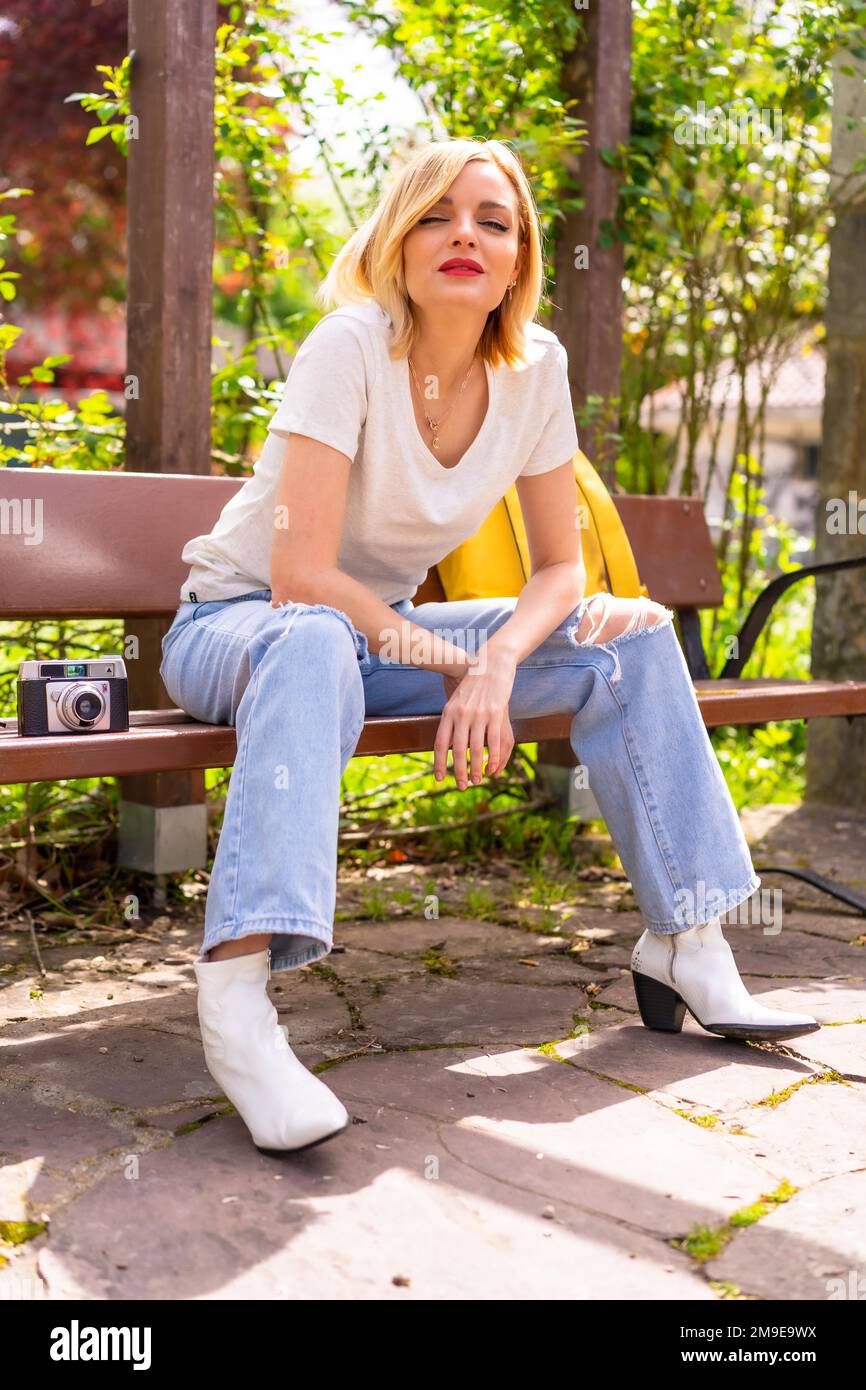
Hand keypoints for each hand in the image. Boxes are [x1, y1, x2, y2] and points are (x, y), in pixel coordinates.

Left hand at [435, 651, 516, 787]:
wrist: (492, 662)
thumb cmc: (474, 684)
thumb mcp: (457, 700)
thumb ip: (453, 721)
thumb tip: (448, 745)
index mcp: (449, 711)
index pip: (440, 742)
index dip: (438, 762)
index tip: (439, 778)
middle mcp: (462, 714)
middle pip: (457, 749)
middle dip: (458, 771)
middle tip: (461, 786)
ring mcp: (479, 713)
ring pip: (476, 748)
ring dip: (475, 768)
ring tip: (476, 781)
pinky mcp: (496, 712)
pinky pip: (493, 741)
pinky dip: (493, 757)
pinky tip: (492, 768)